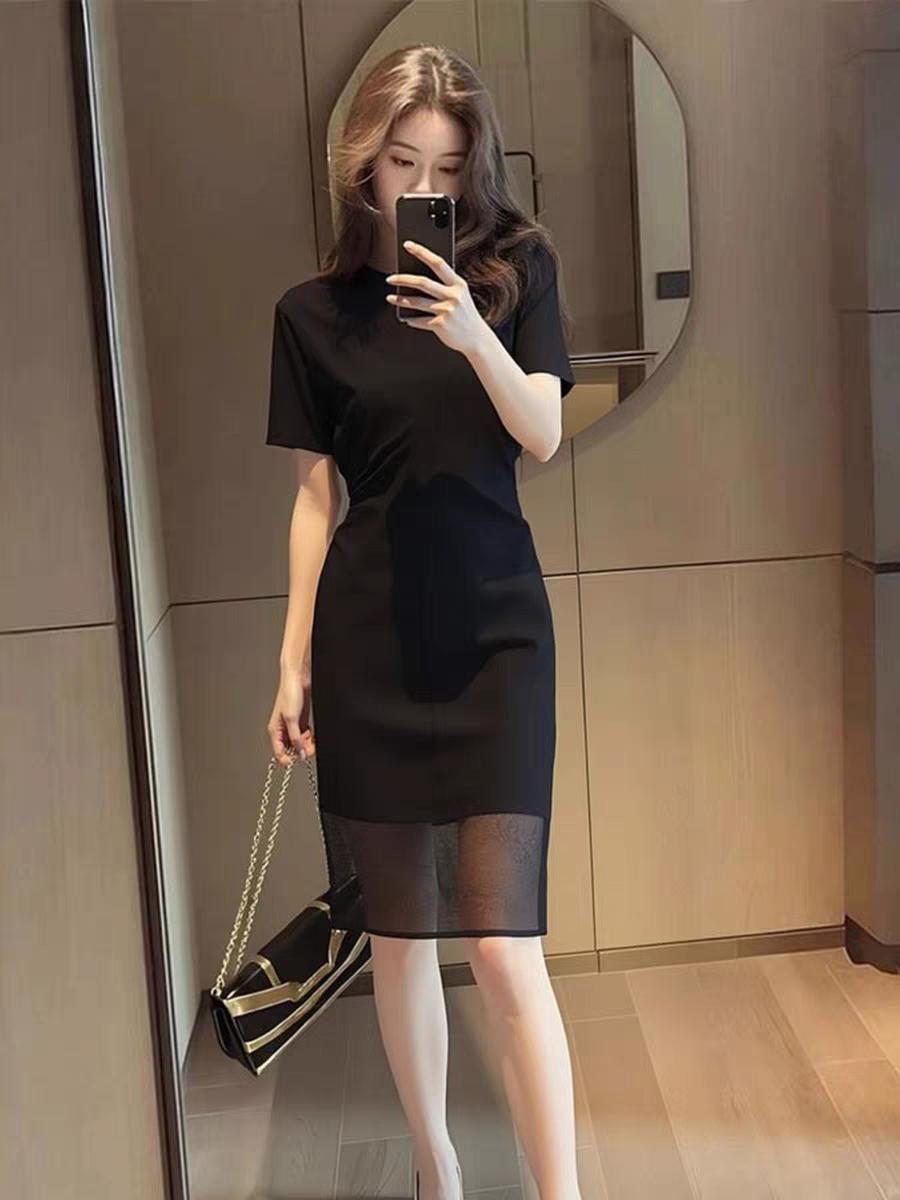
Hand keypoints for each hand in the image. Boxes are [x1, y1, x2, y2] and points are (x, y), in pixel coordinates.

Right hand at [267, 666, 315, 766]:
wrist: (298, 679)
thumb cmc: (290, 693)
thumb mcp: (292, 719)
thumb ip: (295, 738)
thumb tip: (299, 754)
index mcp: (275, 730)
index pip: (279, 752)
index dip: (288, 759)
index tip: (299, 760)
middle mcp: (283, 730)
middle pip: (291, 750)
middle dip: (301, 750)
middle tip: (309, 748)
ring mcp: (293, 727)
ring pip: (299, 744)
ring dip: (306, 744)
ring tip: (311, 739)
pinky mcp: (301, 723)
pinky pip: (305, 737)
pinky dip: (310, 738)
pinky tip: (312, 734)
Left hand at [386, 240, 487, 356]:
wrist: (477, 339)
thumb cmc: (465, 316)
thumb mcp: (460, 296)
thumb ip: (445, 286)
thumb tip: (418, 280)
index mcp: (458, 284)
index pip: (438, 263)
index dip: (421, 252)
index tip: (407, 245)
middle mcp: (453, 296)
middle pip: (422, 282)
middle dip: (403, 279)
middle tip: (390, 278)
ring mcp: (447, 311)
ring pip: (417, 302)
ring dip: (400, 300)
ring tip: (390, 298)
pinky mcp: (441, 325)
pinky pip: (420, 320)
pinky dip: (411, 320)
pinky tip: (405, 318)